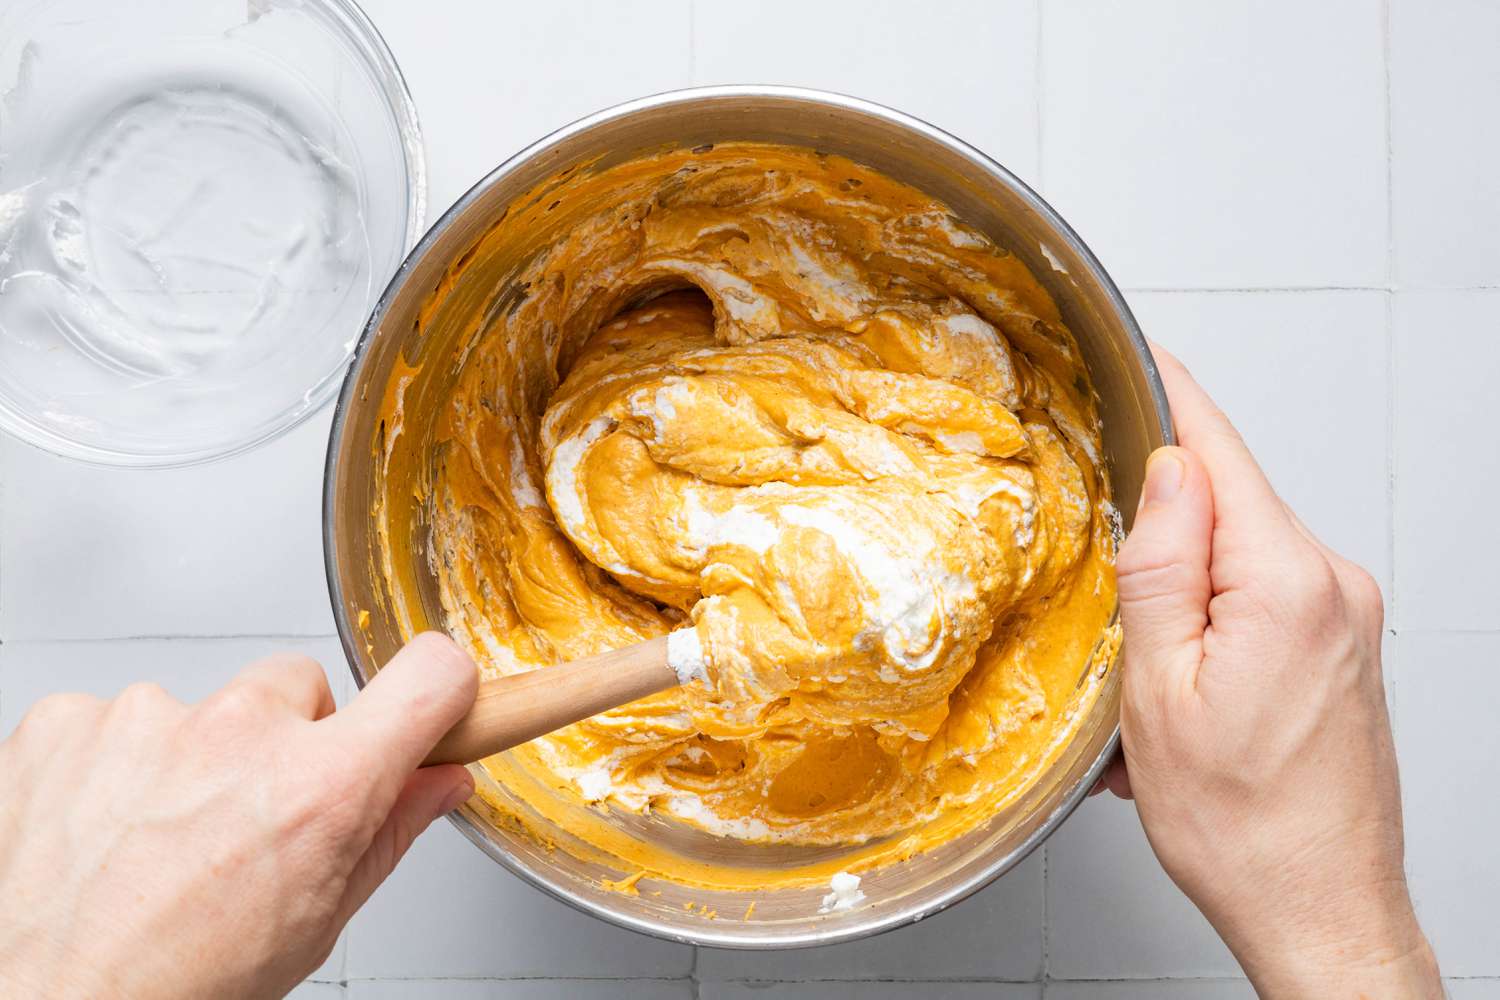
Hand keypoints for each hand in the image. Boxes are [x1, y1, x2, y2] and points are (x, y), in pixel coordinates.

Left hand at [0, 632, 477, 998]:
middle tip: (251, 817)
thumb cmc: (172, 988)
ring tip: (161, 842)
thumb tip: (436, 784)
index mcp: (320, 787)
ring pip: (204, 706)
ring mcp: (146, 718)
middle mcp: (239, 735)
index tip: (431, 704)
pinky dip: (114, 765)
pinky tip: (108, 829)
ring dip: (193, 756)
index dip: (440, 689)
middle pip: (300, 685)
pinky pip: (116, 718)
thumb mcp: (314, 924)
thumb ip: (387, 833)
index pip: (430, 677)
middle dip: (290, 738)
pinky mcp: (69, 720)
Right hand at [1102, 347, 1439, 995]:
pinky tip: (1187, 687)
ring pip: (1242, 553)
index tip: (1141, 349)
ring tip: (1150, 676)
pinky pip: (1266, 594)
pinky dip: (1214, 619)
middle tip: (1109, 591)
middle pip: (1229, 502)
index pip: (1219, 453)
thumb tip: (1169, 471)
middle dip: (1160, 529)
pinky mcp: (1345, 644)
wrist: (1321, 909)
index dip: (1172, 394)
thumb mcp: (1160, 694)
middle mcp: (1333, 586)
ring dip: (1184, 589)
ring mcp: (1348, 616)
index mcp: (1285, 585)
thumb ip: (1164, 568)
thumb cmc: (1242, 828)